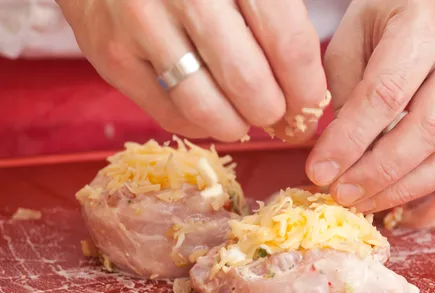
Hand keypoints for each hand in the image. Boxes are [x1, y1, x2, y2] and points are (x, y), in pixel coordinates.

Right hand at [57, 0, 326, 141]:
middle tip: (280, 115)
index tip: (312, 106)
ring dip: (237, 125)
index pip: (289, 45)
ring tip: (246, 116)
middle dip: (275, 113)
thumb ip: (280, 14)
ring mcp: (140, 23)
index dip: (307, 89)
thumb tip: (306, 86)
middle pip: (250, 84)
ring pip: (207, 108)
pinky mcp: (110, 53)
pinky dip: (200, 123)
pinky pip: (170, 114)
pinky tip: (210, 107)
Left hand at [306, 0, 434, 211]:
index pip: (387, 93)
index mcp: (430, 20)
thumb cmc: (397, 15)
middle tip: (343, 194)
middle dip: (379, 173)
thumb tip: (340, 157)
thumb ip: (347, 92)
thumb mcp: (355, 37)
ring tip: (365, 201)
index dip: (351, 140)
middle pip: (427, 130)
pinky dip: (429, 185)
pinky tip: (397, 194)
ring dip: (404, 188)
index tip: (321, 170)